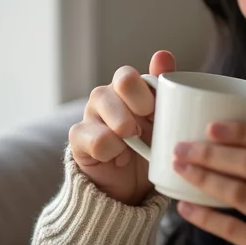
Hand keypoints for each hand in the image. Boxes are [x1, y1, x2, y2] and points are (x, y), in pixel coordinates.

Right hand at [69, 50, 176, 205]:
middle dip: (138, 100)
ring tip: (133, 140)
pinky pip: (91, 135)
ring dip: (122, 121)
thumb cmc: (150, 149)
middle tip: (146, 122)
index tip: (154, 109)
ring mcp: (92, 114)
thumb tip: (162, 55)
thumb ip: (166, 91)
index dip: (145, 88)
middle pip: (121, 79)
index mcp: (132, 90)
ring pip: (101, 99)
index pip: (132, 74)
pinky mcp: (79, 138)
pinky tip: (119, 158)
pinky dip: (109, 148)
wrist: (130, 189)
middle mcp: (110, 96)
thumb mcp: (165, 123)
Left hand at [172, 123, 245, 244]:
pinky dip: (205, 216)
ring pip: (239, 193)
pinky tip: (185, 206)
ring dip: (205, 177)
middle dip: (212, 152)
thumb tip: (235, 142)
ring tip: (181, 169)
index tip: (211, 127)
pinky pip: (231, 229)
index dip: (241, 132)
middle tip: (184, 148)